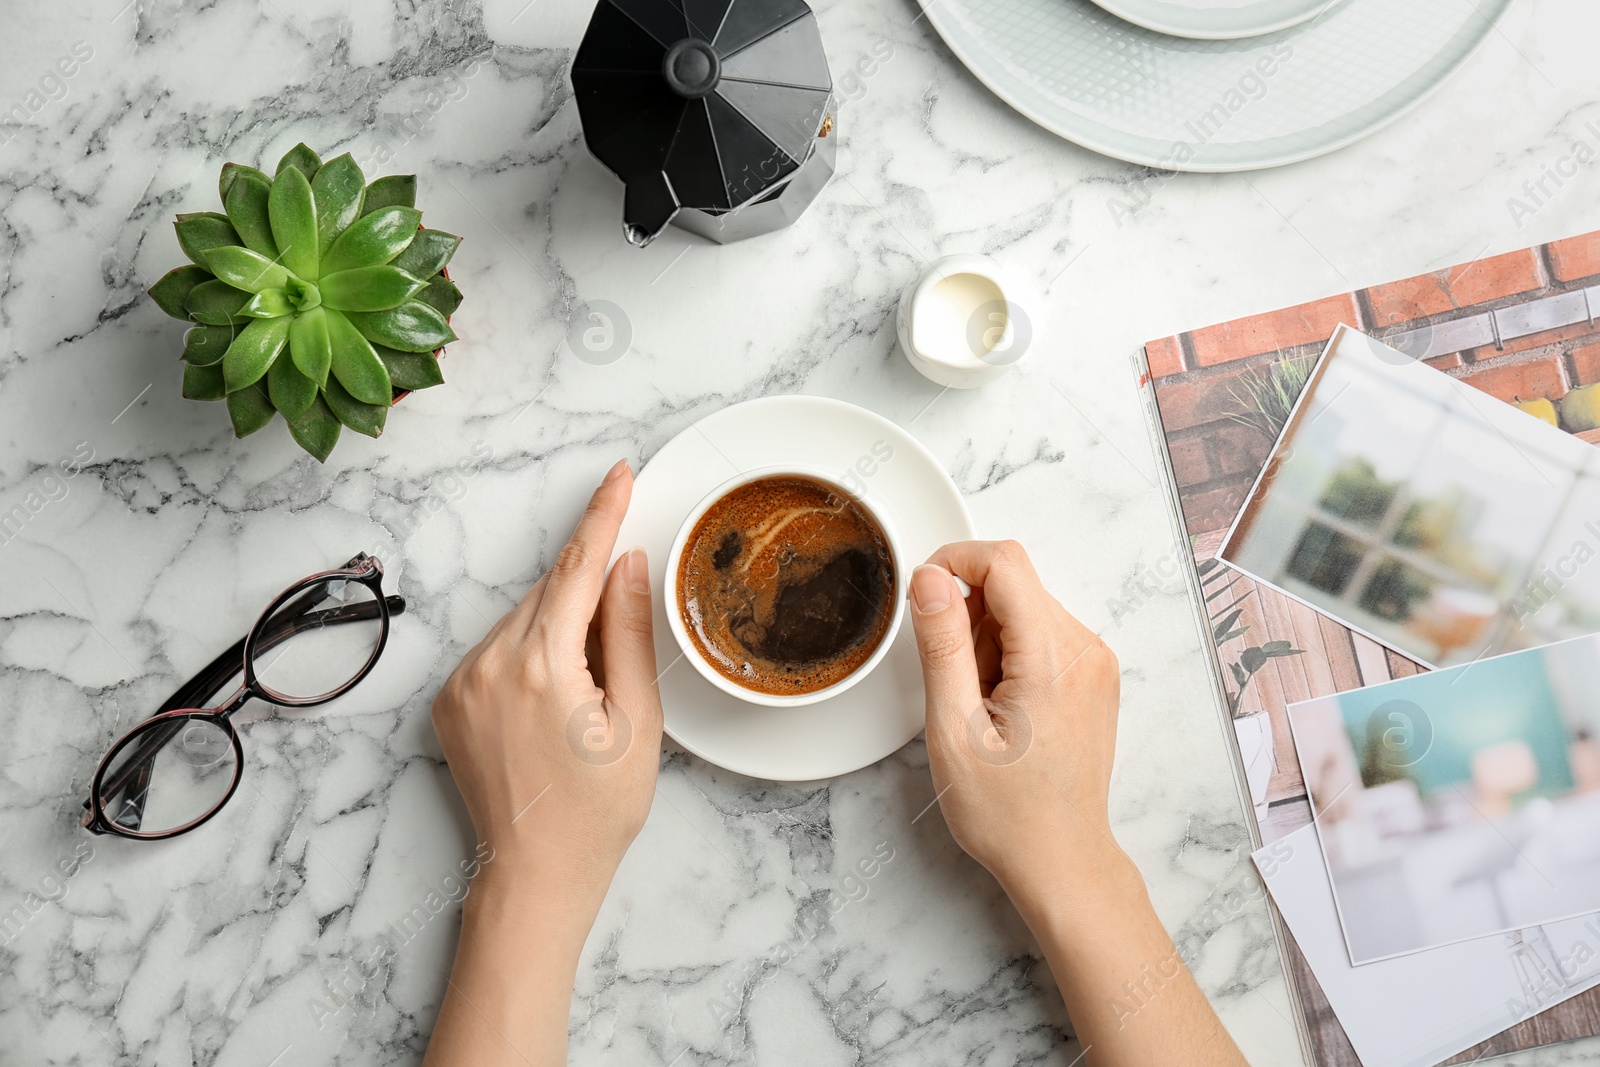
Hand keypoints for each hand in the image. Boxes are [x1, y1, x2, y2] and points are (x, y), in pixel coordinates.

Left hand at [430, 459, 662, 910]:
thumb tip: (626, 563)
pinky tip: (559, 695)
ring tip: (590, 692)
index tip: (619, 475)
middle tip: (625, 631)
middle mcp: (488, 664)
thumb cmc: (594, 812)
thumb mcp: (637, 722)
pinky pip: (501, 645)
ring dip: (563, 623)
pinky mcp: (450, 698)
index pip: (577, 568)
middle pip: (550, 590)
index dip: (602, 515)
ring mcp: (462, 681)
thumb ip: (629, 632)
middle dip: (590, 586)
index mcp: (541, 667)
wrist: (533, 873)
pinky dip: (535, 647)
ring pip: (524, 616)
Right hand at [907, 540, 1127, 909]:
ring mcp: (1094, 662)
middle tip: (957, 682)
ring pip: (1023, 608)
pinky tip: (1001, 706)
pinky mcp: (1091, 676)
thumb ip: (942, 644)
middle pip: (1013, 583)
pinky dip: (1008, 655)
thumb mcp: (953, 729)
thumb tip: (931, 578)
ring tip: (980, 704)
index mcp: (1054, 657)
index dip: (952, 563)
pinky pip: (1039, 634)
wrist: (1060, 859)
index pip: (1003, 562)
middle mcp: (1085, 650)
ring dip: (987, 639)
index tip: (922, 596)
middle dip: (968, 616)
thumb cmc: (1009, 813)